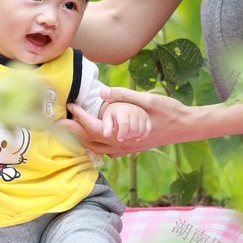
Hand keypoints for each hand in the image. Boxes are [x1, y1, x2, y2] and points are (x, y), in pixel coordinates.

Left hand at [57, 86, 191, 156]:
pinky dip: (95, 144)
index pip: (94, 128)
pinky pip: (107, 150)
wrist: (186, 127)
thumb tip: (102, 91)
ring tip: (69, 130)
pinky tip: (91, 138)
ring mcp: (126, 149)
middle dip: (72, 132)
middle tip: (56, 122)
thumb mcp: (147, 100)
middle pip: (90, 142)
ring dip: (82, 139)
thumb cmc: (168, 112)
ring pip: (97, 149)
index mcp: (124, 134)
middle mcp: (123, 145)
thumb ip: (123, 96)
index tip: (70, 106)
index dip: (79, 117)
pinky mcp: (131, 148)